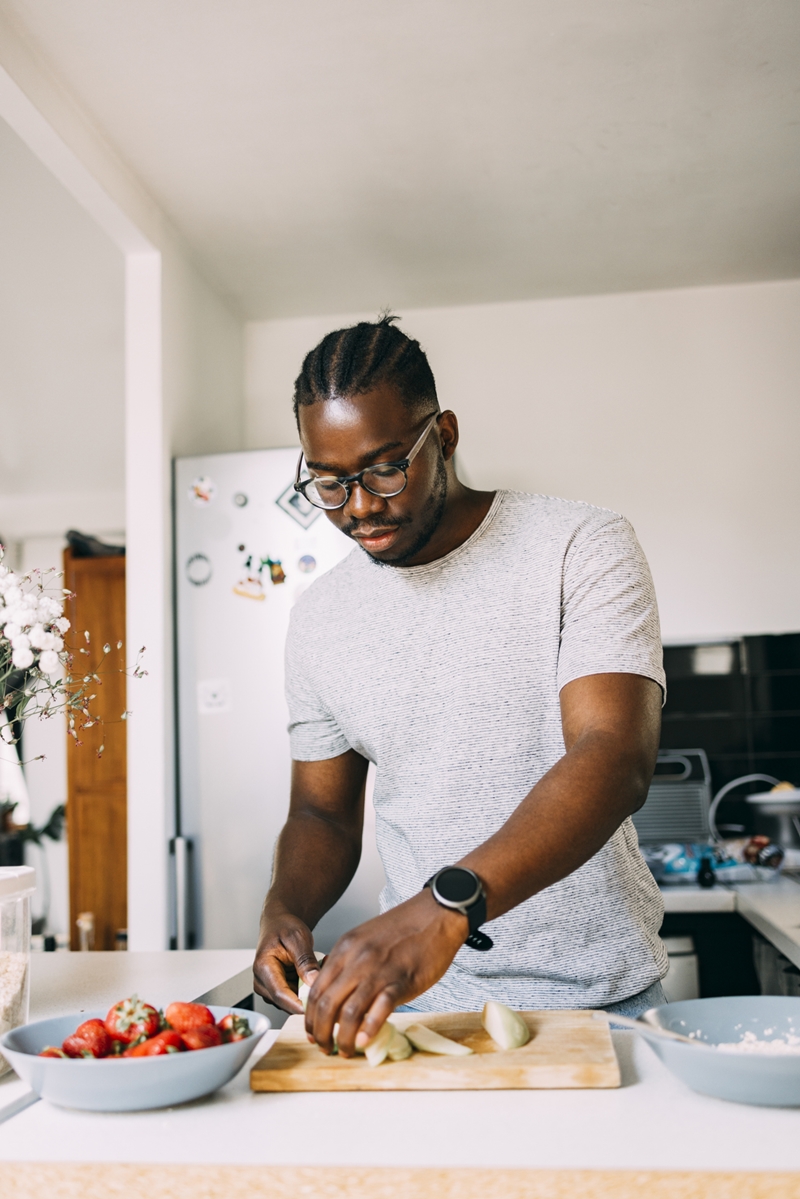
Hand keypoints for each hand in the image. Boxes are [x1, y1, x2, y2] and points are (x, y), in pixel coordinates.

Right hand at [253, 902, 320, 1013]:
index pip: (280, 995)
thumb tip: (313, 982)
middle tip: (326, 972)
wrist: (278, 923)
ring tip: (320, 967)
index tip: (318, 1005)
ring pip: (292, 1002)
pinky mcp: (276, 991)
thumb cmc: (284, 927)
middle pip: (286, 1002)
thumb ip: (305, 961)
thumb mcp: (298, 938)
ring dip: (308, 991)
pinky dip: (306, 988)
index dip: (299, 1004)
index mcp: (263, 967)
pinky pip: (294, 997)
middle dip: (308, 994)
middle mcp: (261, 982)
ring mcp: (268, 989)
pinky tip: (313, 973)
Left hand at [303, 889, 466, 1056]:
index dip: (310, 1016)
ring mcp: (379, 970)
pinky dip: (369, 1029)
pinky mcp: (402, 980)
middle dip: (320, 1032)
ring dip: (343, 1038)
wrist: (436, 914)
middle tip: (323, 1047)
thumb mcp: (365, 938)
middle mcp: (356, 959)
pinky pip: (380, 1008)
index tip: (311, 1032)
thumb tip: (337, 993)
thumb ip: (348, 962)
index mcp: (345, 949)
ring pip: (349, 1012)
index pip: (315, 989)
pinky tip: (365, 1042)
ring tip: (344, 1050)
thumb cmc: (403, 929)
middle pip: (326, 1004)